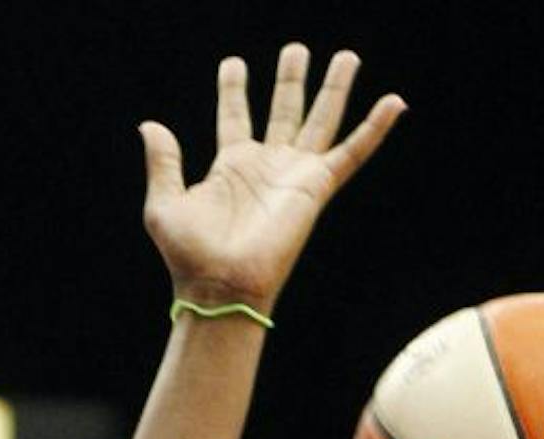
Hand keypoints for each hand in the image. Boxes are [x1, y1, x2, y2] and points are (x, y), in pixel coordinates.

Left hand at [141, 44, 403, 312]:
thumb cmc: (188, 254)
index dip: (234, 90)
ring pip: (321, 120)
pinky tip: (394, 102)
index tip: (233, 63)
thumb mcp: (163, 204)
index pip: (234, 116)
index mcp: (230, 166)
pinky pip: (353, 152)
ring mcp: (294, 174)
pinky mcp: (316, 187)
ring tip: (346, 56)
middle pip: (283, 110)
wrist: (219, 284)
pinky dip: (375, 129)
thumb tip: (149, 126)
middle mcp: (266, 165)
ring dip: (334, 88)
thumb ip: (163, 162)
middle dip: (290, 79)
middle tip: (295, 49)